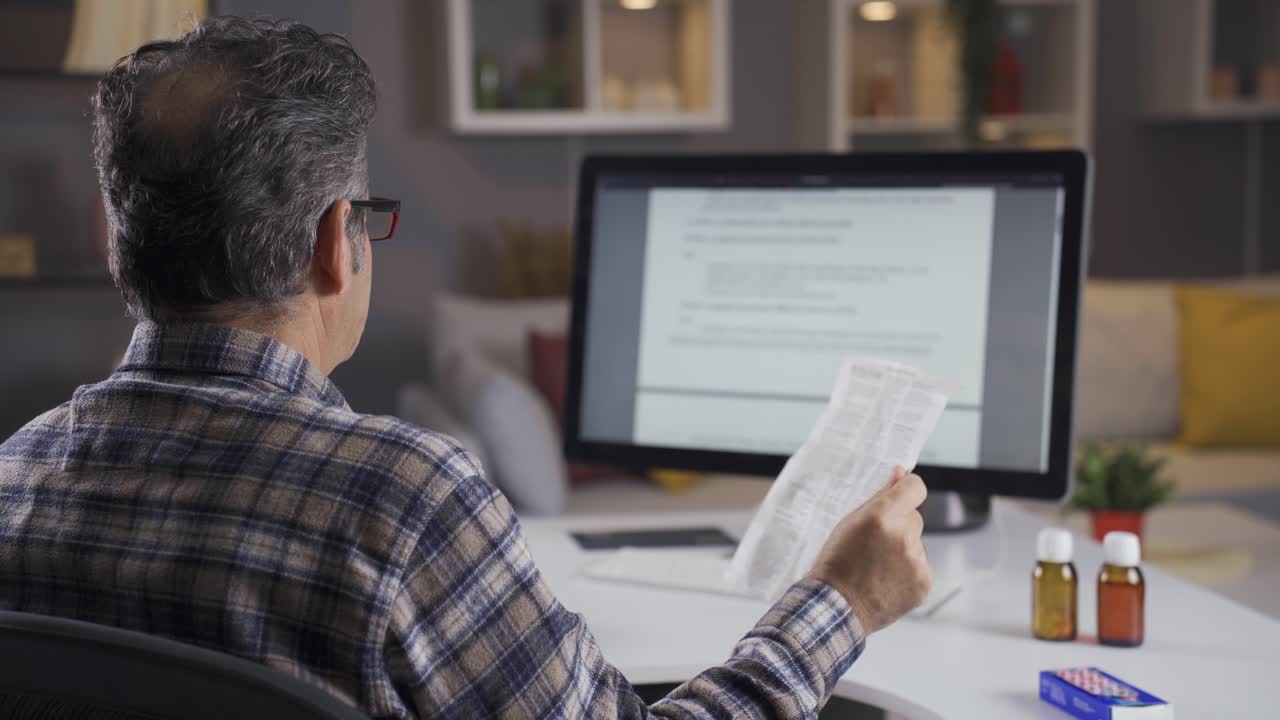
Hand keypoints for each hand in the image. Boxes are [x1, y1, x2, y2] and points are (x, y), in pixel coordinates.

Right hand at [807, 467, 930, 634]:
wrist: (835, 607)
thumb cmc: (836, 564)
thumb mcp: (849, 522)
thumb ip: (879, 497)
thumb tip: (900, 474)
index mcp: (882, 516)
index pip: (915, 487)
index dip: (907, 489)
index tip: (901, 495)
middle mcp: (903, 536)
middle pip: (914, 518)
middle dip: (899, 526)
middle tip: (875, 544)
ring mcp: (916, 561)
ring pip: (916, 543)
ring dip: (903, 550)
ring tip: (877, 567)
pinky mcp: (924, 582)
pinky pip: (921, 566)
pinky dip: (908, 572)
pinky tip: (886, 580)